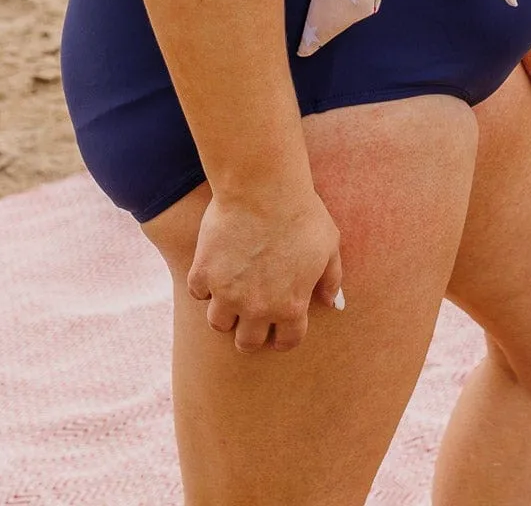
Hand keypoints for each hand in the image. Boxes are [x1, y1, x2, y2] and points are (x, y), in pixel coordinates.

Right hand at [186, 188, 343, 354]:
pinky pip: (197, 292)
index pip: (286, 342)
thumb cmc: (301, 212)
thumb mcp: (329, 244)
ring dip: (224, 311)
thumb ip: (332, 278)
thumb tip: (333, 303)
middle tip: (249, 312)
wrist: (263, 187)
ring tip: (229, 292)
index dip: (283, 335)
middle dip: (250, 332)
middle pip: (247, 343)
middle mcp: (257, 308)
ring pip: (218, 324)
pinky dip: (203, 283)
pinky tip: (214, 267)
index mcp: (290, 306)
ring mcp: (227, 293)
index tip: (278, 326)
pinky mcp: (203, 273)